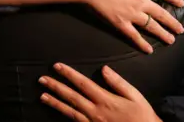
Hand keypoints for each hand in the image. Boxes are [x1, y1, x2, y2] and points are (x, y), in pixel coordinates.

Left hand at [39, 63, 161, 121]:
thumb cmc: (142, 115)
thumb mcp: (134, 96)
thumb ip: (118, 82)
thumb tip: (104, 69)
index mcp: (105, 100)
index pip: (83, 83)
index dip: (69, 74)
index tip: (57, 66)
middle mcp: (95, 112)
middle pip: (71, 97)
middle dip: (56, 87)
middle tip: (42, 79)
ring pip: (69, 112)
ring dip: (55, 103)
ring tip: (42, 96)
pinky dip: (64, 117)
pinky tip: (57, 112)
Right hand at [76, 0, 183, 53]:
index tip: (181, 4)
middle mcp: (142, 1)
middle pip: (161, 13)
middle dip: (173, 23)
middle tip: (180, 30)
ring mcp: (132, 13)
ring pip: (152, 26)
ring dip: (163, 34)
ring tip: (171, 40)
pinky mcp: (121, 23)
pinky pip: (134, 35)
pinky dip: (142, 43)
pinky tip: (149, 50)